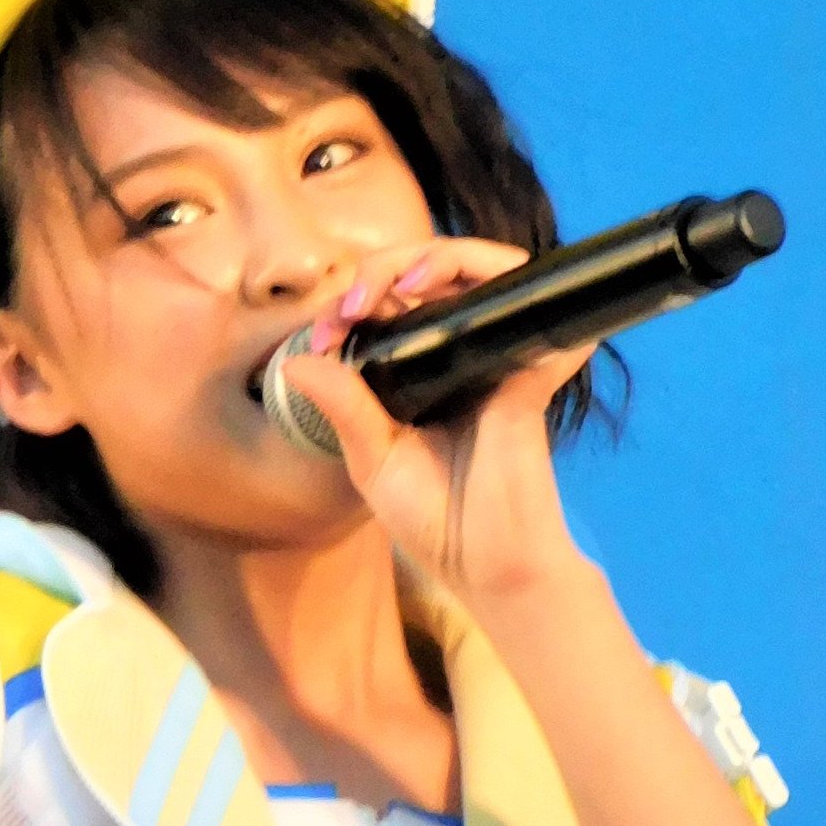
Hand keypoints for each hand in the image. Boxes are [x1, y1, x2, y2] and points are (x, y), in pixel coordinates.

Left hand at [287, 242, 595, 610]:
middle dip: (385, 269)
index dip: (355, 303)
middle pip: (434, 276)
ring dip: (437, 258)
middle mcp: (464, 357)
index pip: (392, 308)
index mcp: (423, 374)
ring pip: (481, 271)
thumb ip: (342, 408)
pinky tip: (447, 290)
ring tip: (397, 286)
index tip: (326, 335)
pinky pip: (528, 310)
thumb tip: (296, 361)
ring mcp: (500, 361)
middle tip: (351, 305)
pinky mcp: (530, 374)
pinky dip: (503, 282)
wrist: (489, 567)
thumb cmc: (437, 522)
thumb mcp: (373, 461)